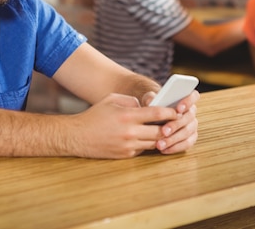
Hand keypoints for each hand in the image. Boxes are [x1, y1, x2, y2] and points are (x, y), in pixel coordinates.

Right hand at [67, 92, 194, 158]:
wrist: (77, 136)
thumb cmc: (95, 114)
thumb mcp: (112, 99)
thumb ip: (132, 101)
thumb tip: (148, 106)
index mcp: (127, 115)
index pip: (157, 114)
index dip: (170, 112)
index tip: (177, 111)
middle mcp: (130, 132)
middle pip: (160, 132)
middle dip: (170, 127)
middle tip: (177, 123)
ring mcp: (128, 146)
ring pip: (154, 143)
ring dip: (161, 138)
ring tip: (167, 131)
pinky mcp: (125, 155)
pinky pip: (143, 150)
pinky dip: (148, 144)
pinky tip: (150, 139)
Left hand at [153, 90, 199, 154]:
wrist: (152, 118)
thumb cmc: (153, 106)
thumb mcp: (150, 100)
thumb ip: (151, 98)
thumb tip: (151, 101)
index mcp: (186, 99)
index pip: (194, 96)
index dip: (188, 102)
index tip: (178, 109)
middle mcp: (191, 112)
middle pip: (188, 118)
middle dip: (175, 125)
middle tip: (164, 131)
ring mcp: (192, 126)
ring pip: (187, 132)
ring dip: (173, 139)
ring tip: (160, 144)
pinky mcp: (191, 138)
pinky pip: (187, 144)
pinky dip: (175, 148)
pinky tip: (164, 150)